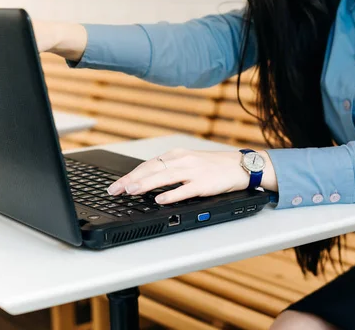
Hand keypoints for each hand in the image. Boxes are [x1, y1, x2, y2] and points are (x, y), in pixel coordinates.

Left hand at [107, 149, 276, 203]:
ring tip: (130, 191)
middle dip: (130, 180)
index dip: (130, 175)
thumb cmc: (213, 166)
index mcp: (176, 155)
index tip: (115, 185)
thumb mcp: (188, 162)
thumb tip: (145, 181)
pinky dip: (171, 194)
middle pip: (151, 170)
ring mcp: (193, 172)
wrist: (240, 166)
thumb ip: (169, 170)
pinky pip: (184, 189)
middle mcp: (182, 160)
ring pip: (164, 177)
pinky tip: (160, 199)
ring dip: (146, 184)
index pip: (147, 165)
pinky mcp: (204, 184)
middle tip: (114, 190)